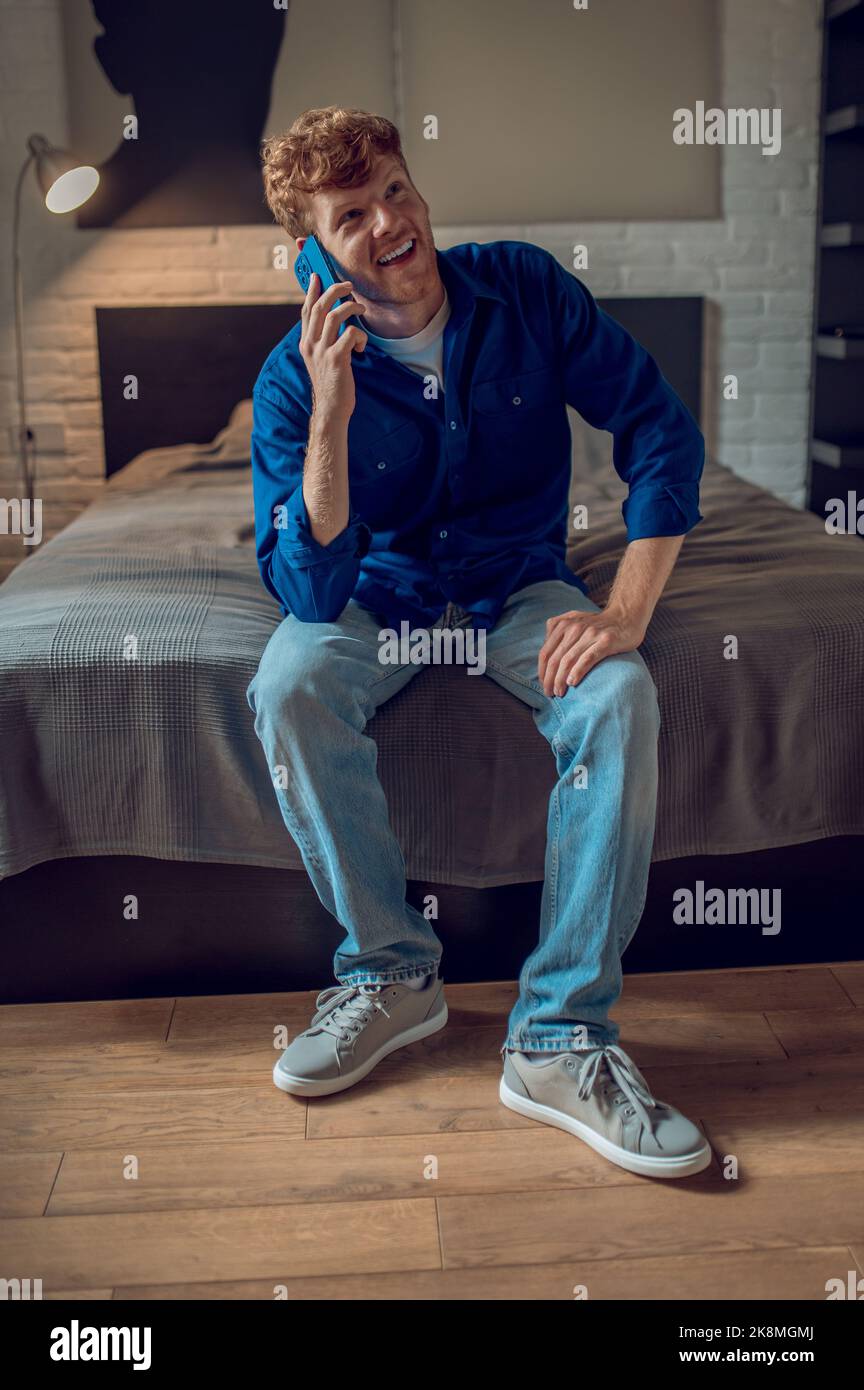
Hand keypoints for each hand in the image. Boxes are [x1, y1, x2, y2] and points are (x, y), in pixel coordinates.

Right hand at [299, 273, 367, 422]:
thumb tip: (334, 318)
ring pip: (335, 315)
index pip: (306, 310)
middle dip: (334, 290)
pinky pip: (351, 334)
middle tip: (348, 286)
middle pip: (319, 306)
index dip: (312, 291)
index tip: (317, 275)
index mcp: (305, 343)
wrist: (331, 408)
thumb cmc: (331, 383)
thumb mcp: (321, 359)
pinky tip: (362, 348)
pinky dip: (361, 336)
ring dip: (351, 308)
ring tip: (361, 310)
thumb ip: (323, 340)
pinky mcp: (336, 358)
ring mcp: (322, 351)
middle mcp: (310, 344)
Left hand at [537, 606, 646, 695]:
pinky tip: (572, 682)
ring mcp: (591, 633)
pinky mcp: (606, 641)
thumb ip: (558, 632)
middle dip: (549, 679)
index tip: (543, 685)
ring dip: (560, 679)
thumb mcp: (575, 622)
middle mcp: (574, 627)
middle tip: (550, 693)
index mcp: (563, 624)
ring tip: (559, 693)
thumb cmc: (598, 625)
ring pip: (568, 660)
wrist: (626, 616)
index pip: (546, 652)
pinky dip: (577, 671)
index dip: (542, 671)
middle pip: (555, 658)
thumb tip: (545, 657)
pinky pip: (587, 658)